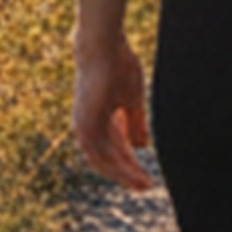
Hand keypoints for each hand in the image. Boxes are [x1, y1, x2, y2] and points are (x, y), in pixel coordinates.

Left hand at [74, 30, 155, 191]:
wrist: (103, 45)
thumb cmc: (117, 65)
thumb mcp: (131, 98)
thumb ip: (135, 122)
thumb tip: (141, 146)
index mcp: (97, 120)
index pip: (113, 150)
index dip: (129, 164)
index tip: (146, 177)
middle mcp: (87, 127)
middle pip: (107, 159)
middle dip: (127, 174)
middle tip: (146, 187)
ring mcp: (84, 126)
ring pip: (103, 161)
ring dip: (123, 174)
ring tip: (143, 185)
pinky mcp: (86, 124)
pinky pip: (101, 154)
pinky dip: (117, 165)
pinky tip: (133, 172)